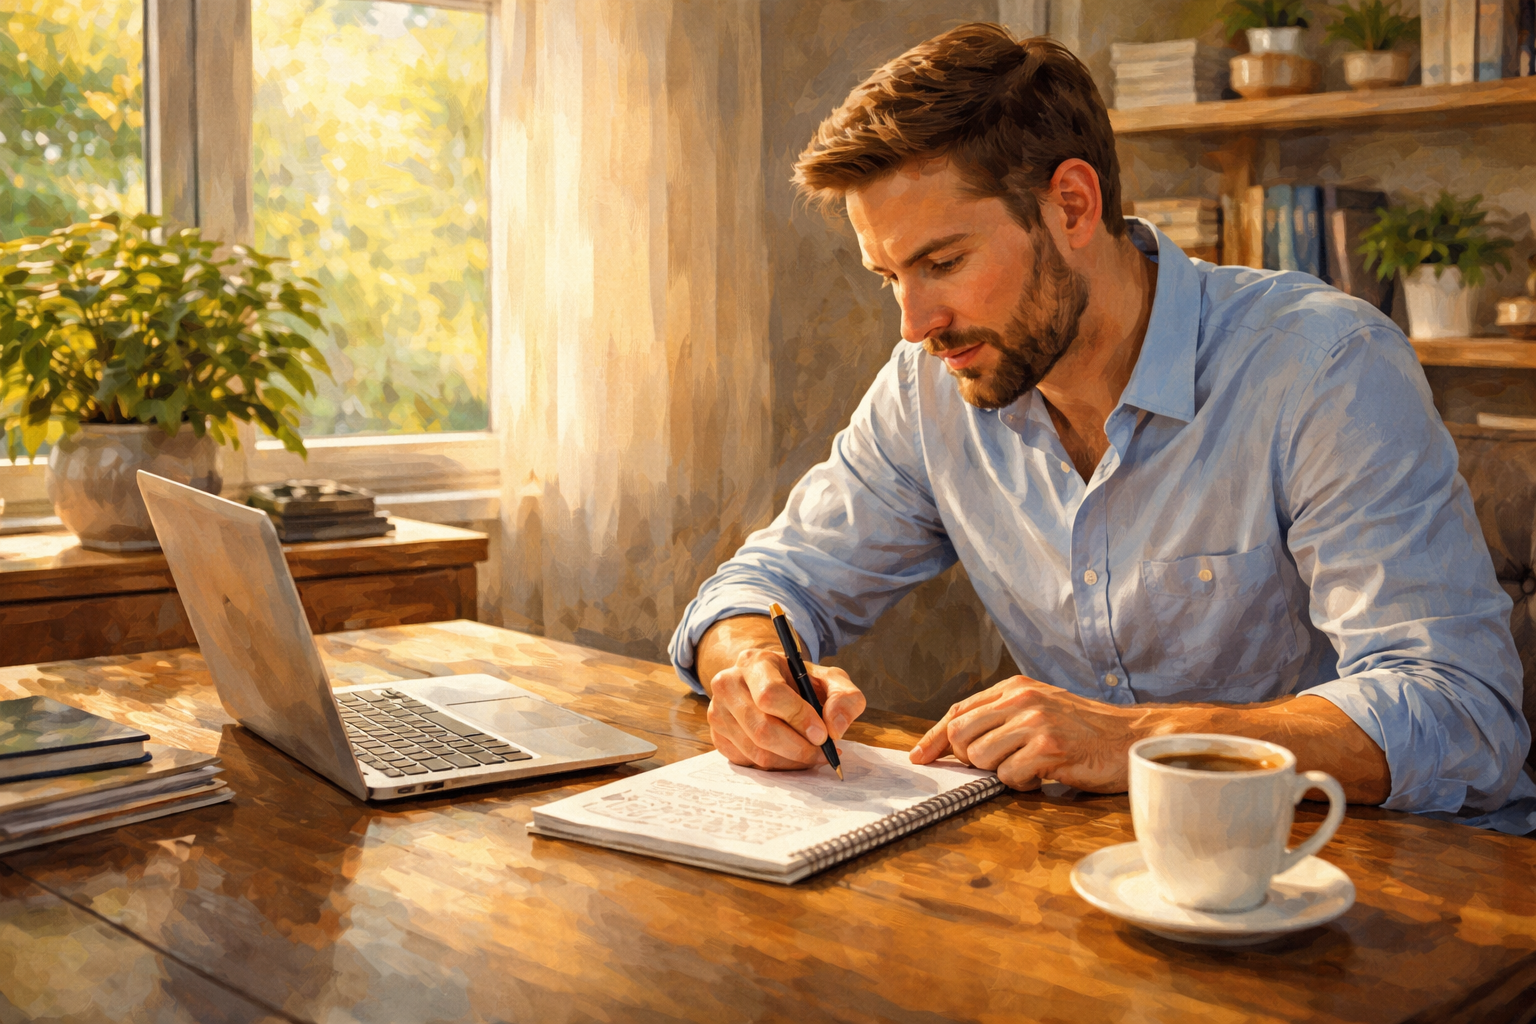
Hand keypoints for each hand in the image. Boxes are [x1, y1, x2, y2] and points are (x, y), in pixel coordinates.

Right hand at [706, 648, 866, 769]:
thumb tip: (834, 728)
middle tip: (822, 752)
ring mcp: (717, 712)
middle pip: (762, 729)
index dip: (799, 718)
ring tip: (812, 754)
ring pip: (757, 751)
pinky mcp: (718, 738)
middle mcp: (727, 684)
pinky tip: (792, 755)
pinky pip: (750, 763)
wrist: (769, 685)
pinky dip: (778, 766)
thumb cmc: (800, 682)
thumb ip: (844, 697)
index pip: (770, 695)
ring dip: (791, 761)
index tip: (823, 734)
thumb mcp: (829, 679)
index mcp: (753, 662)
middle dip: (799, 747)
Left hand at [909, 675, 1140, 791]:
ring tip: (1028, 768)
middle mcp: (1022, 699)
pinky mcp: (1050, 747)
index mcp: (1016, 688)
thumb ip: (1002, 718)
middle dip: (964, 758)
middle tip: (992, 767)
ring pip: (980, 757)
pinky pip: (1010, 777)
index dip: (934, 737)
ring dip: (999, 773)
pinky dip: (1022, 785)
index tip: (919, 756)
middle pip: (959, 733)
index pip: (958, 710)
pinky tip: (1044, 777)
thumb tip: (955, 745)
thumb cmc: (1085, 730)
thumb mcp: (1041, 709)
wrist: (1133, 738)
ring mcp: (1036, 722)